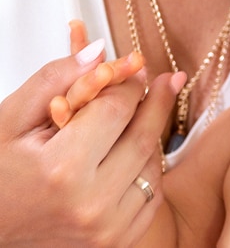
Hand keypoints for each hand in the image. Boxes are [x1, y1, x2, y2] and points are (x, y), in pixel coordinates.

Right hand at [0, 21, 182, 246]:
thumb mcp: (12, 120)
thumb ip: (56, 78)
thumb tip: (99, 50)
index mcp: (62, 169)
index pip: (117, 111)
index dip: (128, 84)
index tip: (135, 68)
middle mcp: (90, 203)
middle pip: (144, 138)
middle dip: (156, 103)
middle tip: (165, 81)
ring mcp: (106, 228)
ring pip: (153, 166)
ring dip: (150, 136)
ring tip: (140, 116)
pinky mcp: (115, 242)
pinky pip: (152, 196)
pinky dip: (147, 170)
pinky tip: (133, 152)